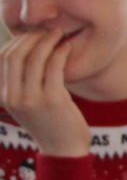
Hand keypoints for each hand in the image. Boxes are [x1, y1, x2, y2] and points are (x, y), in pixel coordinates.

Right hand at [0, 26, 89, 157]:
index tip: (32, 33)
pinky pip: (54, 67)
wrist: (64, 149)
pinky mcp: (53, 100)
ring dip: (47, 41)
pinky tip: (67, 47)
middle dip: (31, 37)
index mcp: (4, 96)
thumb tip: (25, 52)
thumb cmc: (50, 122)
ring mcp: (32, 99)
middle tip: (46, 30)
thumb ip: (22, 83)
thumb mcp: (27, 103)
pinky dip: (60, 52)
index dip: (16, 41)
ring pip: (34, 58)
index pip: (3, 58)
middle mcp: (13, 97)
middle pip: (15, 55)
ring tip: (58, 34)